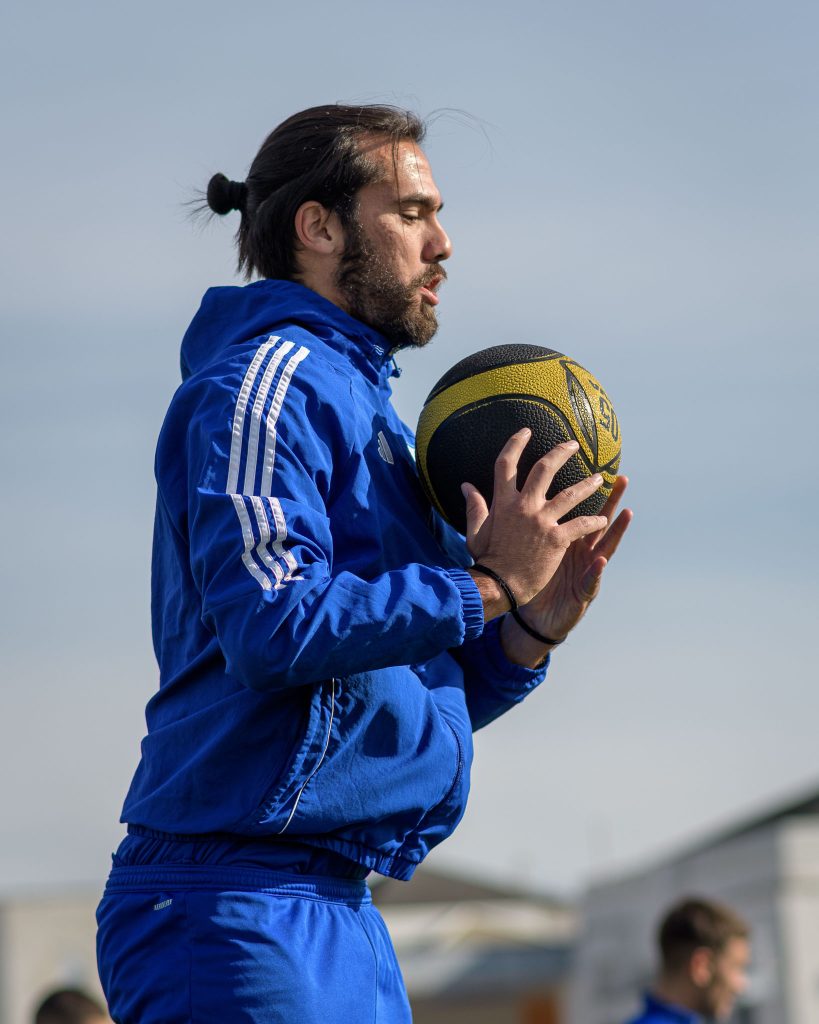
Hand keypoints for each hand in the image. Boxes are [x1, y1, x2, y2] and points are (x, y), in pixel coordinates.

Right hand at [462, 428, 609, 616]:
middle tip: (573, 444)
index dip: (515, 443)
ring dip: (588, 484)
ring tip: (600, 478)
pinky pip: (580, 524)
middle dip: (561, 452)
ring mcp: (541, 521)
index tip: (526, 432)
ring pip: (571, 493)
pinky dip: (593, 521)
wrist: (501, 584)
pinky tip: (602, 520)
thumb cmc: (487, 559)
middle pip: (545, 469)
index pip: (506, 464)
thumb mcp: (476, 531)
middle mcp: (524, 506)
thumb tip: (466, 486)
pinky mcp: (557, 539)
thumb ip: (474, 506)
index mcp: (503, 502)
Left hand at [507, 475, 631, 656]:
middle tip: (620, 478)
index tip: (590, 465)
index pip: (576, 508)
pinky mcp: (582, 590)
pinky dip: (595, 571)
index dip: (584, 488)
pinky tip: (600, 561)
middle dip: (609, 499)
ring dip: (616, 530)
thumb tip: (470, 489)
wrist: (531, 616)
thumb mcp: (513, 547)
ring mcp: (583, 568)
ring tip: (627, 512)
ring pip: (604, 546)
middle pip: (597, 520)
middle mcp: (578, 549)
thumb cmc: (527, 580)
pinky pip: (591, 580)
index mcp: (563, 536)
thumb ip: (501, 517)